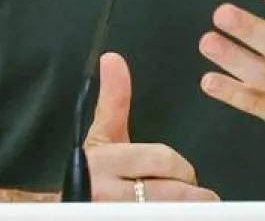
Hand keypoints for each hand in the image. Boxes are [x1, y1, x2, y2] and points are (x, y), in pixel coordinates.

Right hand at [82, 52, 218, 201]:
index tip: (185, 173)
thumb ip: (113, 101)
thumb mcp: (101, 137)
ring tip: (194, 208)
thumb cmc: (92, 175)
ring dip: (190, 210)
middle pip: (173, 191)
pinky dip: (179, 218)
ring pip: (173, 211)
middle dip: (191, 193)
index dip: (181, 168)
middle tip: (197, 195)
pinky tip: (178, 215)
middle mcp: (107, 193)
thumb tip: (113, 59)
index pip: (162, 160)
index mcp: (103, 161)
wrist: (67, 209)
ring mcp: (116, 213)